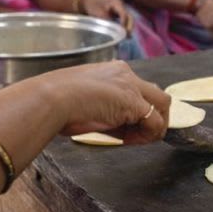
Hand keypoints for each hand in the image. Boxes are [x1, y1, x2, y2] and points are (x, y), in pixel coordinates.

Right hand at [30, 61, 170, 144]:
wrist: (50, 99)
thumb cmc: (56, 102)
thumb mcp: (83, 100)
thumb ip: (102, 107)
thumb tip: (108, 123)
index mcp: (112, 70)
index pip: (136, 89)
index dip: (135, 111)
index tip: (123, 127)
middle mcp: (126, 74)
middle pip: (155, 93)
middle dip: (152, 115)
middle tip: (138, 134)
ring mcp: (132, 87)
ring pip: (162, 104)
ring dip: (154, 125)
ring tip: (138, 140)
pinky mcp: (134, 103)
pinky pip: (155, 122)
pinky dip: (149, 135)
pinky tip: (132, 141)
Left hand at [82, 0, 133, 32]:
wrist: (87, 0)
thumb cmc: (92, 5)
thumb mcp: (98, 13)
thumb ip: (107, 22)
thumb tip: (114, 34)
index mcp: (117, 3)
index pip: (124, 15)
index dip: (124, 24)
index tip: (122, 33)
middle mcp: (121, 6)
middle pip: (129, 17)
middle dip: (129, 27)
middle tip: (128, 37)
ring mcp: (120, 9)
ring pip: (128, 19)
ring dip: (128, 27)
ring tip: (126, 37)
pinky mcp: (117, 13)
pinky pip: (124, 20)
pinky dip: (124, 27)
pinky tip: (122, 34)